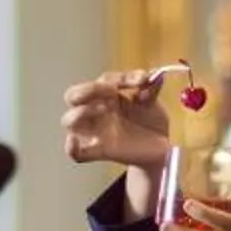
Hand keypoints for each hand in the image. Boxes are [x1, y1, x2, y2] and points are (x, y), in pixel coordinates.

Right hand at [60, 69, 175, 171]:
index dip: (120, 78)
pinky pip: (77, 154)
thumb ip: (151, 89)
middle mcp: (97, 111)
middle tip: (111, 90)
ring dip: (81, 111)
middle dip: (89, 89)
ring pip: (69, 120)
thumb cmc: (150, 121)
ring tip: (103, 108)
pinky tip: (74, 141)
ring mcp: (97, 131)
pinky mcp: (102, 151)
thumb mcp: (152, 102)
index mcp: (108, 96)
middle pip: (74, 95)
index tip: (142, 79)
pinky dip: (72, 148)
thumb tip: (154, 76)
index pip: (103, 80)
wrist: (161, 147)